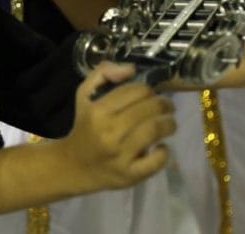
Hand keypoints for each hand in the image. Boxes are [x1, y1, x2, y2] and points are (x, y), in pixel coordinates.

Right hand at [60, 62, 174, 190]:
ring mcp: (120, 154)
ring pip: (156, 130)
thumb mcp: (84, 95)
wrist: (74, 165)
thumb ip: (103, 74)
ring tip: (169, 123)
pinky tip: (161, 147)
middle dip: (165, 105)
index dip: (150, 90)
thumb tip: (131, 69)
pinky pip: (156, 161)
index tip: (152, 95)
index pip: (137, 91)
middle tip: (167, 107)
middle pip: (151, 108)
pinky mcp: (129, 174)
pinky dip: (164, 152)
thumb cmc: (84, 126)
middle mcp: (109, 131)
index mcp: (98, 110)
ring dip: (169, 124)